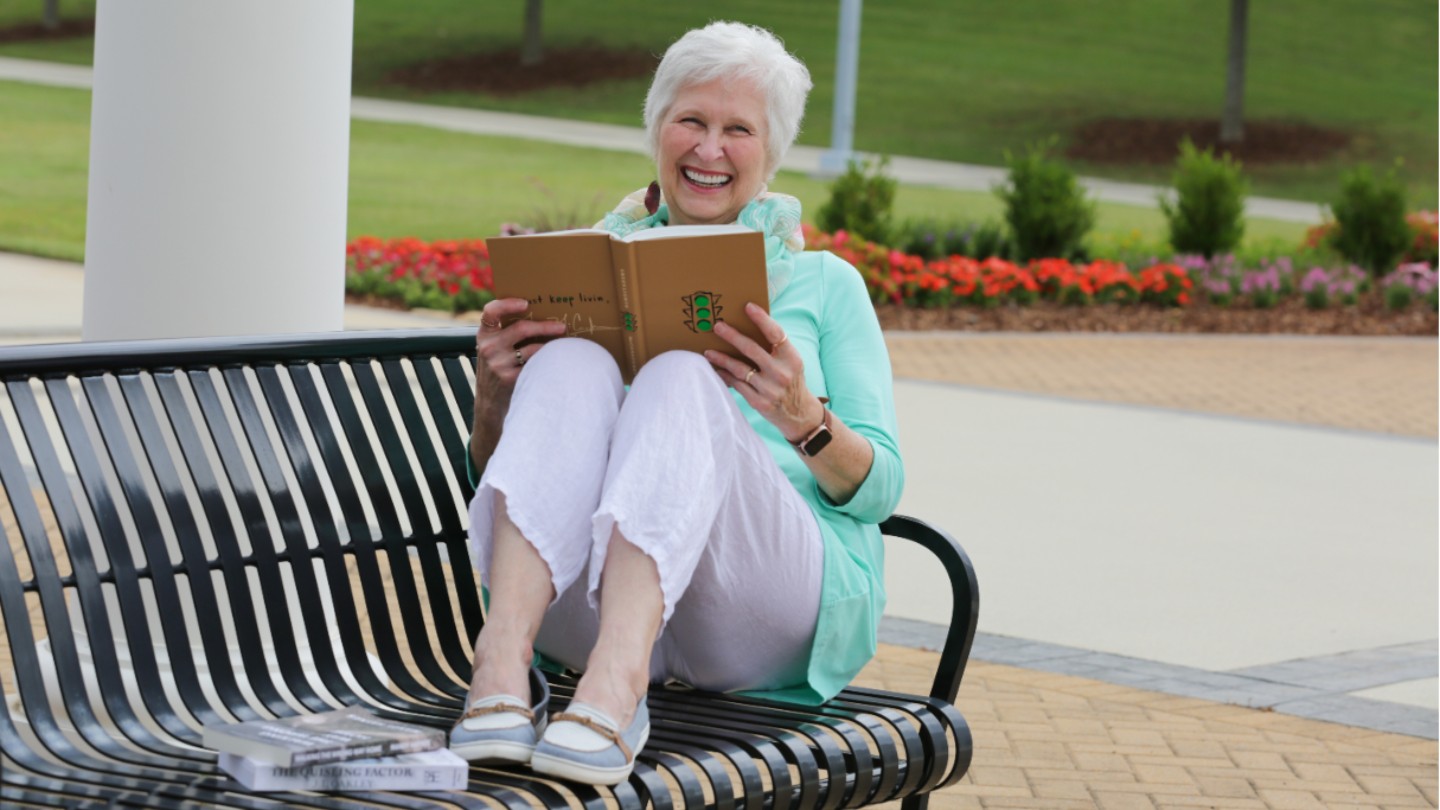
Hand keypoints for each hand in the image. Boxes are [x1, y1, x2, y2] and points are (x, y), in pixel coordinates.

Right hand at [475, 298, 566, 395]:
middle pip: (522, 328)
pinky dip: (547, 361)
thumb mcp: (493, 347)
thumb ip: (505, 331)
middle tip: (562, 327)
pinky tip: (555, 360)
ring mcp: (499, 364)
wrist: (489, 401)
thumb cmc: (498, 366)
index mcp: (484, 334)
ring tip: (563, 344)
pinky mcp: (510, 379)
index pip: (490, 312)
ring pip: (533, 348)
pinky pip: (536, 364)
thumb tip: (539, 312)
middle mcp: (488, 347)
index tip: (526, 303)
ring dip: (551, 345)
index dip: (508, 304)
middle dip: (546, 326)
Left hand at [705, 302, 822, 442]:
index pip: (776, 334)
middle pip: (752, 349)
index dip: (762, 319)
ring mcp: (770, 389)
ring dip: (722, 358)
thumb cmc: (790, 380)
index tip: (747, 307)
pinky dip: (725, 376)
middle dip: (732, 336)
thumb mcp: (790, 362)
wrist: (798, 413)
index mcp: (792, 358)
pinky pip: (737, 385)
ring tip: (709, 351)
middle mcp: (782, 373)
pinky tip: (716, 369)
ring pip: (740, 368)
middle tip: (717, 326)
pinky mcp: (760, 403)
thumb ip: (775, 348)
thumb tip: (749, 325)